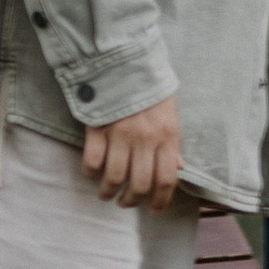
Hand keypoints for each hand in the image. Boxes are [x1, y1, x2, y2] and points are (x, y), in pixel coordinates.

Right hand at [84, 93, 184, 207]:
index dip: (160, 201)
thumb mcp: (170, 112)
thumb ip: (173, 142)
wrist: (124, 58)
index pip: (167, 179)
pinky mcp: (98, 127)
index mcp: (168, 135)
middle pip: (140, 184)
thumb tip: (178, 169)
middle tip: (126, 202)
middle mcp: (145, 138)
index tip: (153, 210)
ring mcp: (120, 134)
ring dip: (109, 192)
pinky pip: (92, 161)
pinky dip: (90, 172)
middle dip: (132, 200)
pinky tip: (91, 173)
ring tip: (106, 194)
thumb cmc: (150, 86)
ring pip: (114, 177)